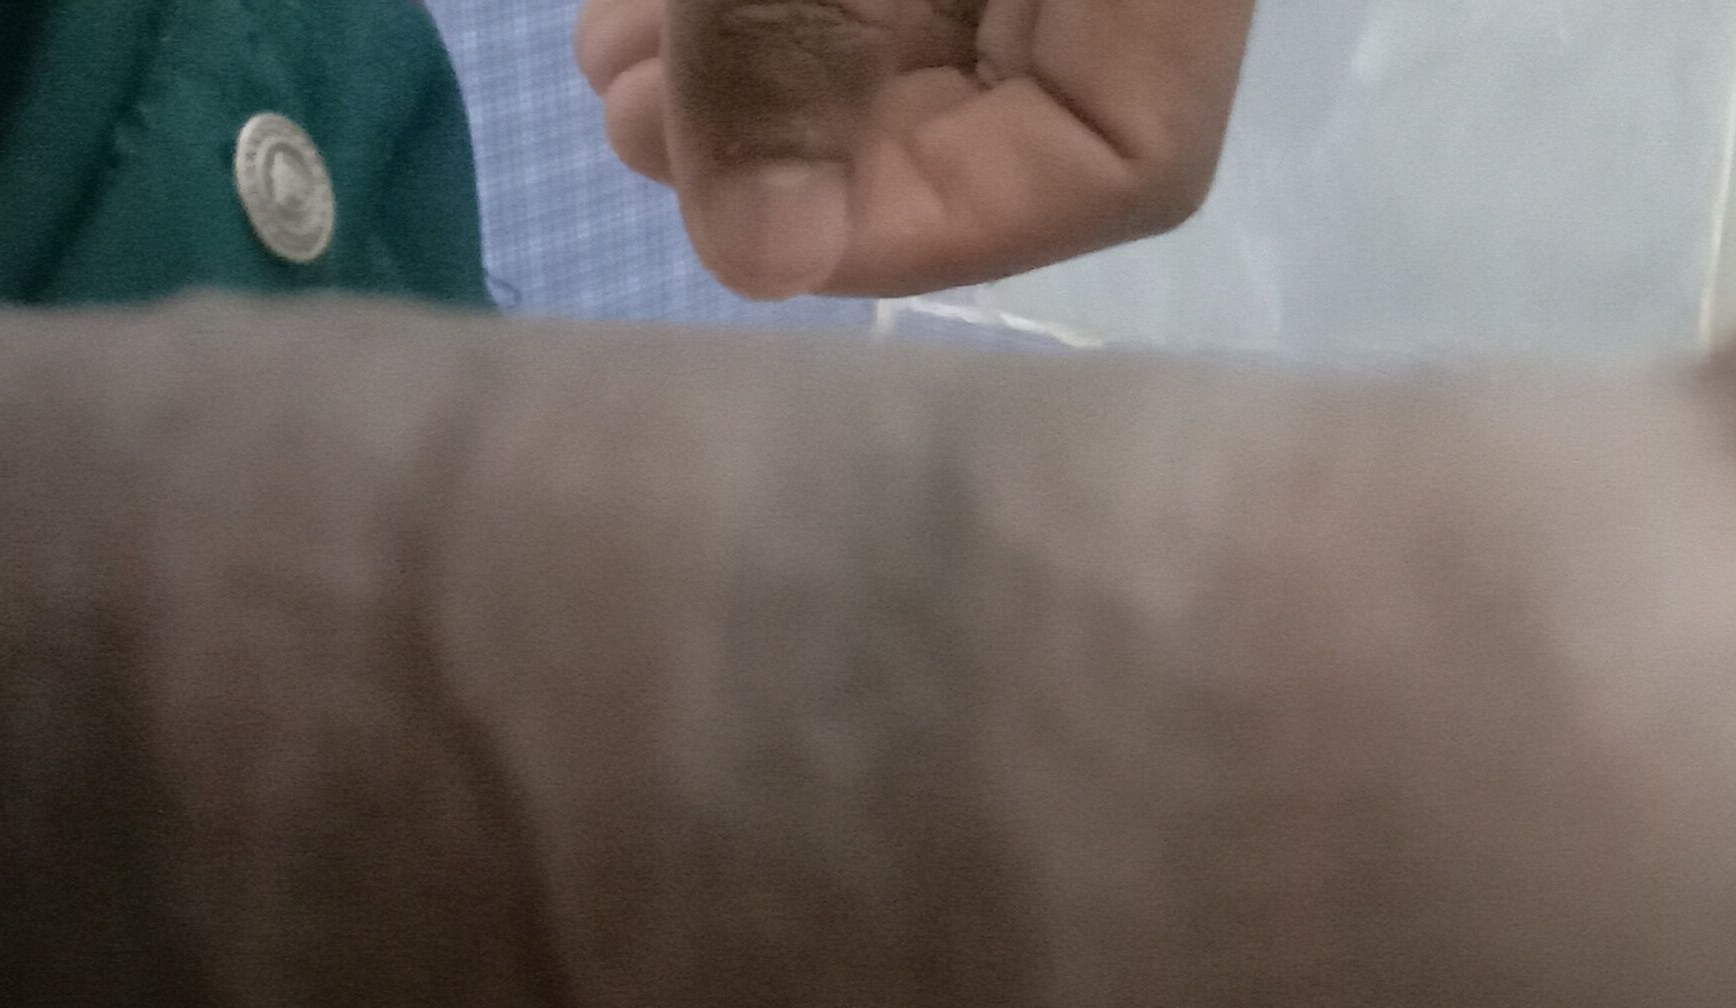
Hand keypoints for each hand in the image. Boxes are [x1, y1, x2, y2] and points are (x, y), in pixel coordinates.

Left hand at [576, 0, 1256, 298]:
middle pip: (1010, 110)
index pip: (1120, 160)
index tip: (754, 221)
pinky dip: (780, 12)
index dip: (928, 222)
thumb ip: (799, 34)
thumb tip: (759, 255)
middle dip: (800, 150)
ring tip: (615, 71)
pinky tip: (647, 14)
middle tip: (635, 133)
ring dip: (759, 83)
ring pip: (933, 39)